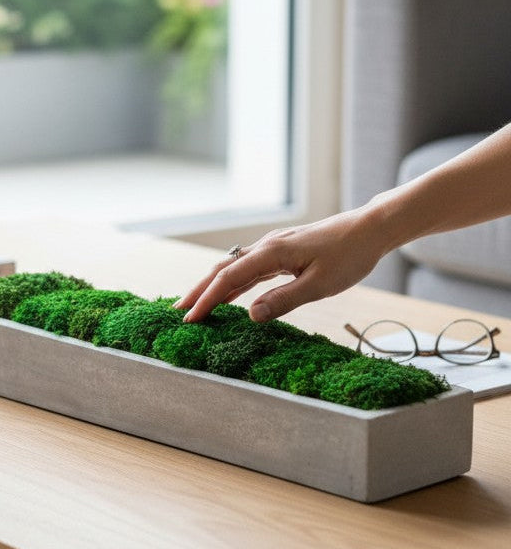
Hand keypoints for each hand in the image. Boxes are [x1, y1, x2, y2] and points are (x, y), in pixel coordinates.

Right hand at [174, 208, 387, 322]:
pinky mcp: (282, 252)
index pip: (229, 278)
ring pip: (234, 268)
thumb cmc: (350, 256)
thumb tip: (250, 316)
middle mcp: (266, 247)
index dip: (207, 300)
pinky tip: (228, 295)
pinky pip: (249, 268)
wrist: (370, 228)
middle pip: (223, 270)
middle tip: (178, 312)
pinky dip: (232, 283)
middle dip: (199, 291)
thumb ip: (284, 300)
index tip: (190, 319)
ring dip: (212, 287)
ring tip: (194, 306)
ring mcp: (273, 248)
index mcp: (272, 253)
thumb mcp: (319, 285)